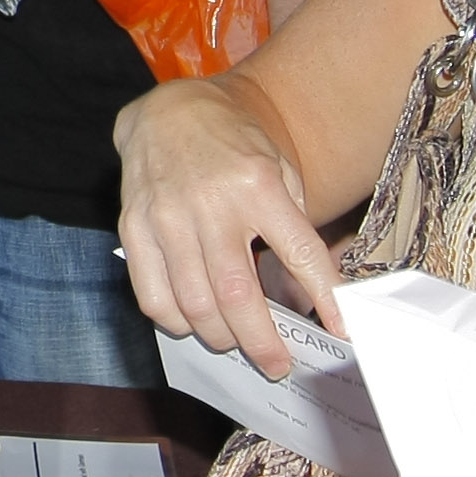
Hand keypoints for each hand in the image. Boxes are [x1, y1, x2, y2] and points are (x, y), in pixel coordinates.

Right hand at [114, 74, 344, 377]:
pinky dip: (176, 321)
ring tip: (235, 340)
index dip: (325, 298)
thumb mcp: (280, 173)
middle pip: (238, 297)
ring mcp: (166, 217)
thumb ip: (293, 231)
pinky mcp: (133, 227)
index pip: (301, 254)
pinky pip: (152, 296)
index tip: (342, 331)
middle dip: (262, 343)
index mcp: (258, 186)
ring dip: (221, 337)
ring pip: (194, 305)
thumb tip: (306, 301)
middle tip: (277, 364)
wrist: (172, 112)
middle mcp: (210, 204)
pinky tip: (192, 318)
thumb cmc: (235, 148)